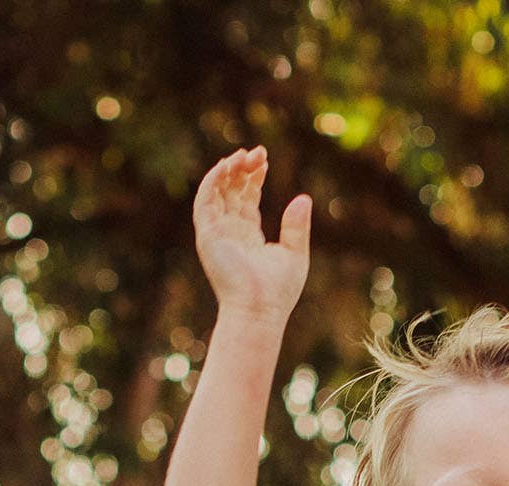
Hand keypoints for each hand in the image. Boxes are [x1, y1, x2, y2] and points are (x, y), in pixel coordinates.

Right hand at [193, 149, 309, 325]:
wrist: (260, 309)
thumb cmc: (278, 290)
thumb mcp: (294, 252)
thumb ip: (297, 226)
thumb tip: (304, 198)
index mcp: (248, 236)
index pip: (246, 199)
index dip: (253, 177)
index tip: (264, 160)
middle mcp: (230, 232)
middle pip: (232, 191)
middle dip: (242, 169)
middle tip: (257, 153)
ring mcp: (217, 233)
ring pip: (216, 192)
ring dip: (227, 171)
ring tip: (243, 155)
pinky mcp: (207, 235)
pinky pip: (205, 201)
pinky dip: (212, 181)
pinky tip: (226, 166)